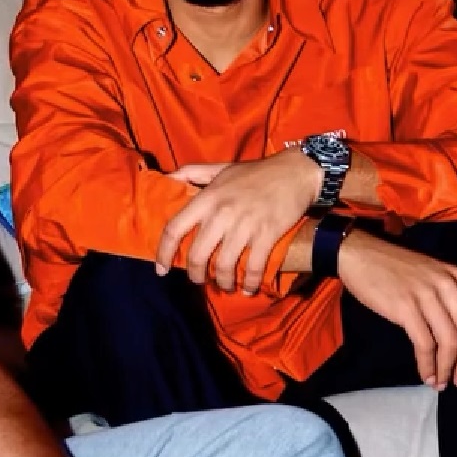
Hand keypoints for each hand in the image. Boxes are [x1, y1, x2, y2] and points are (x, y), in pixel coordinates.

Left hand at [155, 151, 320, 293]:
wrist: (295, 172)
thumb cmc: (255, 172)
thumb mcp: (220, 167)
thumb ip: (192, 173)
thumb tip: (167, 178)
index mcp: (207, 197)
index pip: (174, 228)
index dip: (163, 253)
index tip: (161, 270)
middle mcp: (222, 213)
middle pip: (197, 255)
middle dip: (195, 275)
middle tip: (199, 280)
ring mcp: (245, 225)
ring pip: (223, 266)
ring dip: (222, 282)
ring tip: (224, 285)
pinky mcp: (268, 234)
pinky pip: (253, 267)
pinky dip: (249, 283)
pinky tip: (247, 289)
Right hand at [338, 230, 456, 388]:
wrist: (358, 253)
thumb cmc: (391, 265)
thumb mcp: (430, 273)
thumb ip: (447, 296)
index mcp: (456, 276)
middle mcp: (447, 285)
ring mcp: (426, 295)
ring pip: (450, 342)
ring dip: (447, 368)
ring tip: (441, 383)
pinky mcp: (405, 307)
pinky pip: (425, 344)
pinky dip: (428, 364)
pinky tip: (425, 375)